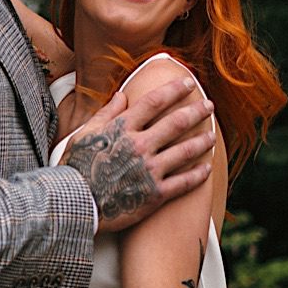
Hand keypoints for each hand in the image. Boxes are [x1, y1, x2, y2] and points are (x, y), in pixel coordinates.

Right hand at [62, 78, 215, 232]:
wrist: (75, 204)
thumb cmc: (75, 168)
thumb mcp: (83, 134)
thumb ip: (106, 113)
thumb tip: (122, 95)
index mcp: (123, 129)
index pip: (155, 101)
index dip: (174, 90)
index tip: (188, 83)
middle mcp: (140, 146)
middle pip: (176, 122)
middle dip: (196, 111)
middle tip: (209, 106)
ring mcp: (150, 170)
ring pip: (186, 151)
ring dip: (203, 141)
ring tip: (212, 135)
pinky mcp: (155, 194)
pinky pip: (184, 183)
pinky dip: (198, 175)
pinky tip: (206, 169)